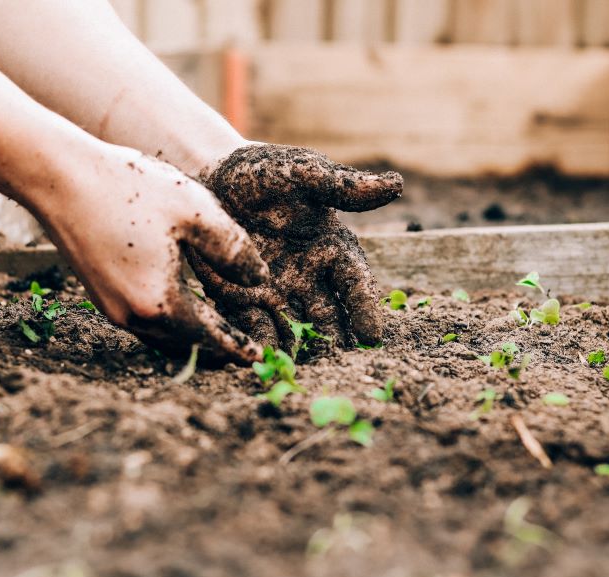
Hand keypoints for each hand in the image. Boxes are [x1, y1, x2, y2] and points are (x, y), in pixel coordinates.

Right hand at [35, 142, 268, 363]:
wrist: (59, 178)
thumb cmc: (130, 188)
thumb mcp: (195, 211)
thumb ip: (233, 249)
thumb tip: (259, 280)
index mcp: (160, 301)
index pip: (210, 336)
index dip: (237, 347)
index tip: (259, 358)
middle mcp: (133, 316)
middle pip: (185, 345)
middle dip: (216, 351)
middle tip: (243, 353)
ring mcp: (112, 308)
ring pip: (162, 338)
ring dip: (191, 341)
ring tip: (217, 337)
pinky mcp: (100, 295)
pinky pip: (144, 323)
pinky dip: (169, 326)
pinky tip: (181, 311)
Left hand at [187, 144, 402, 348]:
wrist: (212, 177)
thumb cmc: (264, 172)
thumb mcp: (303, 173)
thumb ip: (342, 186)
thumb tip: (396, 185)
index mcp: (332, 249)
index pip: (355, 284)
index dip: (365, 309)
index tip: (372, 336)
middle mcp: (310, 277)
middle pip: (329, 317)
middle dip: (335, 342)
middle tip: (341, 367)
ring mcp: (278, 292)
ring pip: (296, 329)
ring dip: (301, 351)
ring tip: (304, 373)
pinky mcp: (243, 300)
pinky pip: (255, 327)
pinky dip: (261, 345)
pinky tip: (263, 362)